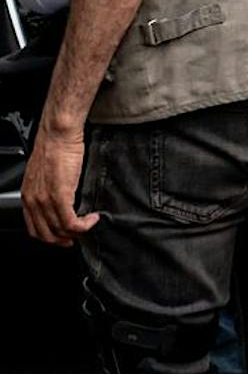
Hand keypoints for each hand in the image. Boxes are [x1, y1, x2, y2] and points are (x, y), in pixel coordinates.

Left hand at [23, 121, 95, 246]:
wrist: (58, 133)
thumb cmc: (55, 144)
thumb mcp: (46, 171)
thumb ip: (50, 187)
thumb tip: (63, 196)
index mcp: (28, 196)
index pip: (34, 227)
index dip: (49, 236)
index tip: (62, 235)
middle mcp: (33, 201)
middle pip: (45, 234)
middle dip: (62, 240)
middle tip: (75, 239)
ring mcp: (45, 201)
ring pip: (59, 231)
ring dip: (76, 233)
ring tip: (88, 225)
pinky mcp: (60, 196)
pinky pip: (71, 222)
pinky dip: (84, 225)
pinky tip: (92, 219)